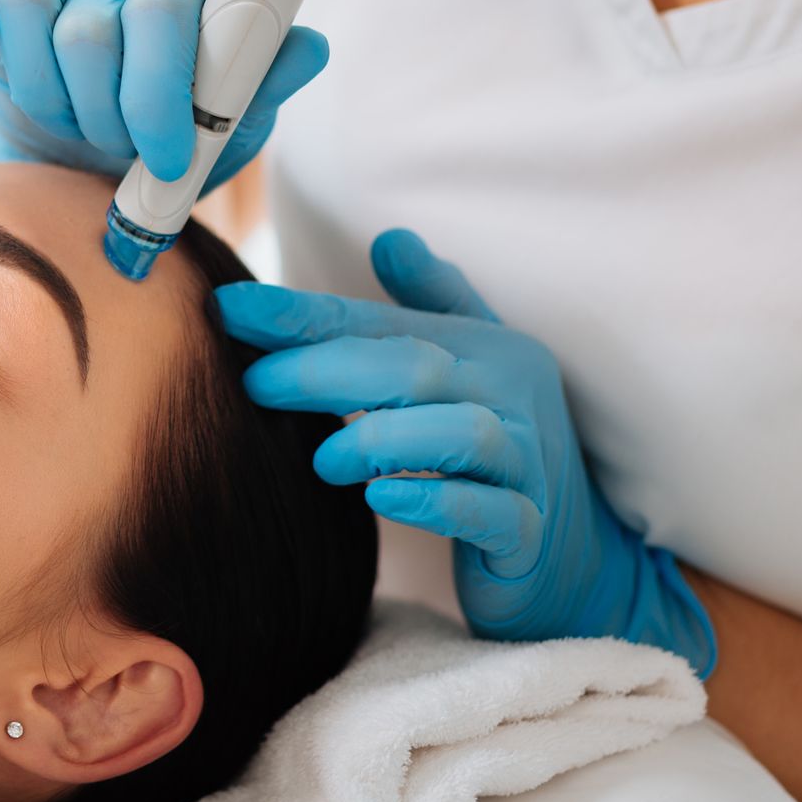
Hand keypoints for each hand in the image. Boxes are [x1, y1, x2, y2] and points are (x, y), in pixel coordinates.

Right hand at [0, 0, 328, 191]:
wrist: (100, 154)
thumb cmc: (168, 136)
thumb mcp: (229, 125)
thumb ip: (265, 83)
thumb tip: (308, 47)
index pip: (163, 10)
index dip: (157, 91)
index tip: (164, 155)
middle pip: (89, 26)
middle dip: (99, 112)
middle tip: (115, 149)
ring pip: (25, 1)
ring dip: (41, 87)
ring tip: (67, 122)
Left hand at [214, 230, 715, 675]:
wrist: (572, 563)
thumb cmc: (499, 459)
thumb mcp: (470, 373)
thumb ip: (429, 306)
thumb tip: (390, 237)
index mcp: (488, 350)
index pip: (383, 324)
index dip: (304, 314)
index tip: (228, 306)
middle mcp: (512, 398)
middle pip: (413, 368)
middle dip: (323, 370)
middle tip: (254, 384)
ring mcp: (527, 466)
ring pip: (459, 434)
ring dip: (379, 439)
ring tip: (322, 458)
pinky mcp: (528, 533)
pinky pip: (486, 511)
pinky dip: (432, 502)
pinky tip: (381, 500)